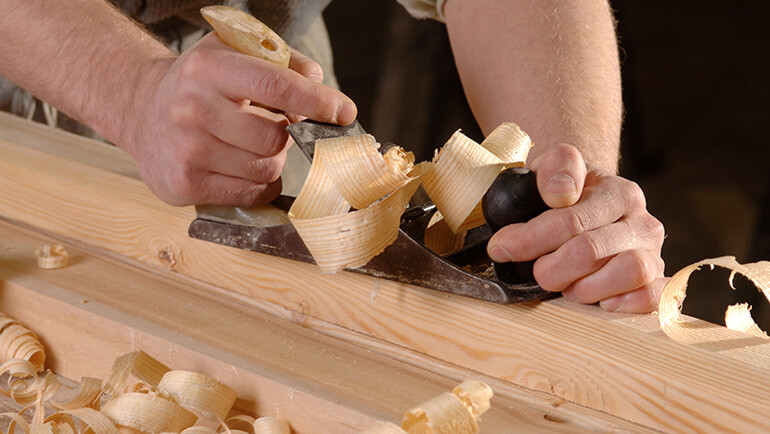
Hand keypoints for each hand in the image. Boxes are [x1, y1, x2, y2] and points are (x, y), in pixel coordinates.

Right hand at [122, 32, 356, 206]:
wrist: (140, 108)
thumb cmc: (200, 82)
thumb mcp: (233, 52)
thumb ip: (282, 61)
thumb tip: (318, 84)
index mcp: (208, 69)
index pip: (276, 87)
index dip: (318, 101)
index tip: (344, 112)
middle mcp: (192, 109)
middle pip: (275, 138)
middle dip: (288, 135)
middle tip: (276, 125)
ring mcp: (186, 151)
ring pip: (267, 169)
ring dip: (273, 159)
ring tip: (250, 143)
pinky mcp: (184, 184)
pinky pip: (251, 192)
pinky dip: (260, 182)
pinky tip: (242, 164)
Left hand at [487, 143, 666, 311]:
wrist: (587, 205)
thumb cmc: (564, 193)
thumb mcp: (552, 167)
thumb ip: (555, 167)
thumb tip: (560, 194)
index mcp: (618, 192)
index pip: (572, 219)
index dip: (531, 238)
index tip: (502, 247)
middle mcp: (641, 221)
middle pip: (591, 250)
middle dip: (550, 267)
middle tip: (535, 271)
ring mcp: (652, 253)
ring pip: (628, 272)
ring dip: (584, 287)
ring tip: (564, 285)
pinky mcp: (655, 281)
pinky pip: (652, 296)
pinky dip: (626, 301)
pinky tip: (600, 302)